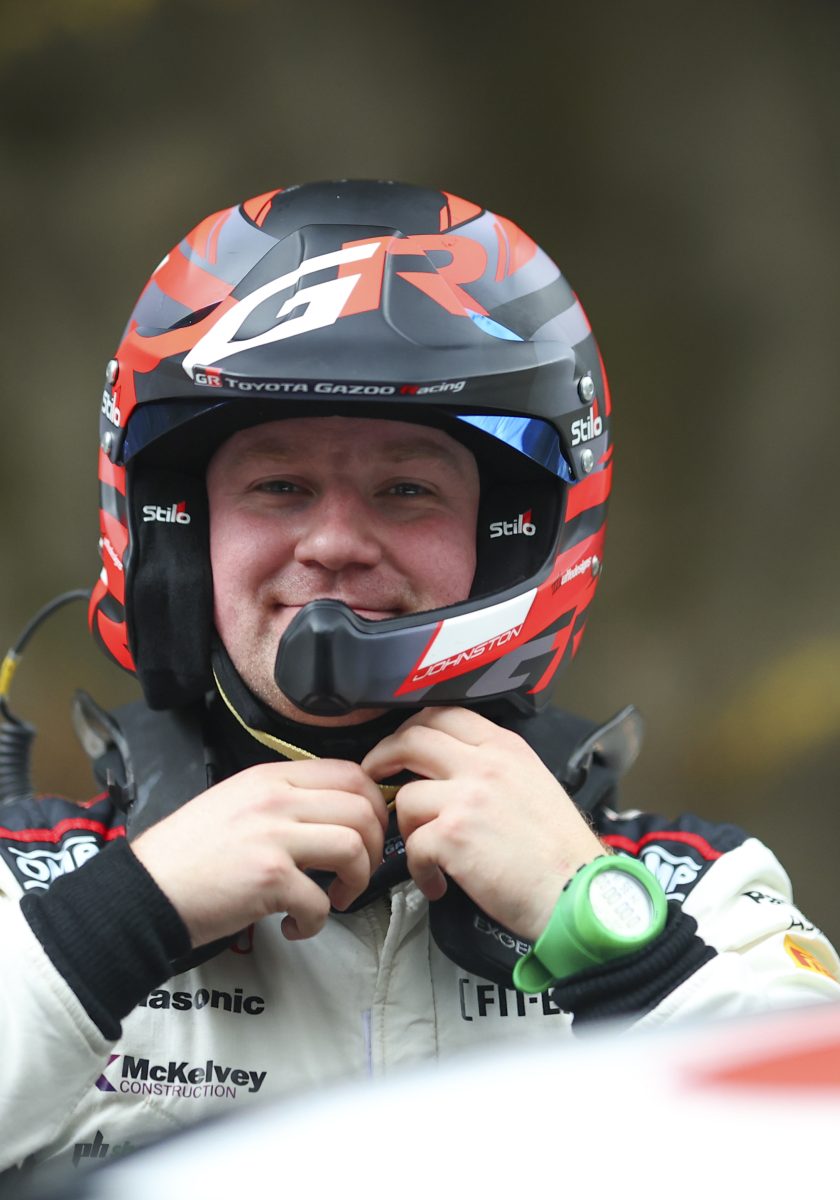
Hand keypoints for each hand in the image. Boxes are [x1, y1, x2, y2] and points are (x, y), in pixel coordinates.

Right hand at [132, 759, 387, 946]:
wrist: (145, 890)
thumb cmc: (188, 853)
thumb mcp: (236, 801)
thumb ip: (282, 798)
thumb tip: (333, 813)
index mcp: (271, 777)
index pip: (349, 773)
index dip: (373, 803)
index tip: (368, 830)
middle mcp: (276, 799)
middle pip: (361, 809)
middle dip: (374, 846)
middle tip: (358, 871)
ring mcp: (273, 837)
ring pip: (354, 847)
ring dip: (356, 882)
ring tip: (335, 899)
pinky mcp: (269, 879)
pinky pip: (321, 901)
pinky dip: (316, 922)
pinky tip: (295, 926)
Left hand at [362, 708, 604, 939]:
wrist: (577, 893)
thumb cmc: (560, 850)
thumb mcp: (534, 783)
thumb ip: (495, 767)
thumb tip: (452, 768)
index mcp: (505, 748)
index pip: (444, 714)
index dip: (411, 728)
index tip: (398, 746)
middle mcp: (484, 764)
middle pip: (412, 739)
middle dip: (384, 757)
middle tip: (376, 777)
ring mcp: (466, 798)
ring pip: (406, 798)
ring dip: (408, 828)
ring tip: (427, 853)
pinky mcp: (453, 836)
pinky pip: (413, 846)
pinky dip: (420, 870)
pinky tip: (438, 884)